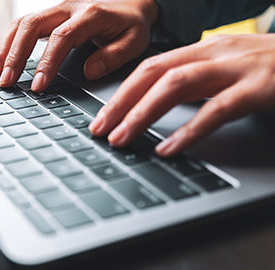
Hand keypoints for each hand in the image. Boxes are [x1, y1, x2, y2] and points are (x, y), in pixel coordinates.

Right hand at [0, 0, 158, 90]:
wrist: (130, 0)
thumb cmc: (132, 23)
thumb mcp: (135, 40)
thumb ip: (114, 55)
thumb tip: (89, 71)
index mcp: (90, 15)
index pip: (62, 37)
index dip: (47, 62)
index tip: (38, 85)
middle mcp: (68, 8)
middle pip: (32, 25)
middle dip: (16, 56)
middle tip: (6, 82)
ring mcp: (55, 9)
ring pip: (21, 24)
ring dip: (5, 49)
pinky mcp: (48, 15)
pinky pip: (22, 26)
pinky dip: (8, 44)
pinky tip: (0, 62)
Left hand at [89, 34, 274, 156]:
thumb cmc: (269, 68)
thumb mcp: (225, 70)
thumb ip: (194, 83)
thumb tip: (156, 106)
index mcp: (202, 49)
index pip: (148, 67)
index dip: (120, 92)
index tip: (101, 117)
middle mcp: (214, 53)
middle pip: (153, 74)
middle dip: (120, 103)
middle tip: (99, 131)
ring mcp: (237, 68)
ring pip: (177, 85)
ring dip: (143, 114)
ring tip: (121, 139)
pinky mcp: (260, 87)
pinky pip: (217, 109)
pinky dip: (190, 130)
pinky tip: (169, 149)